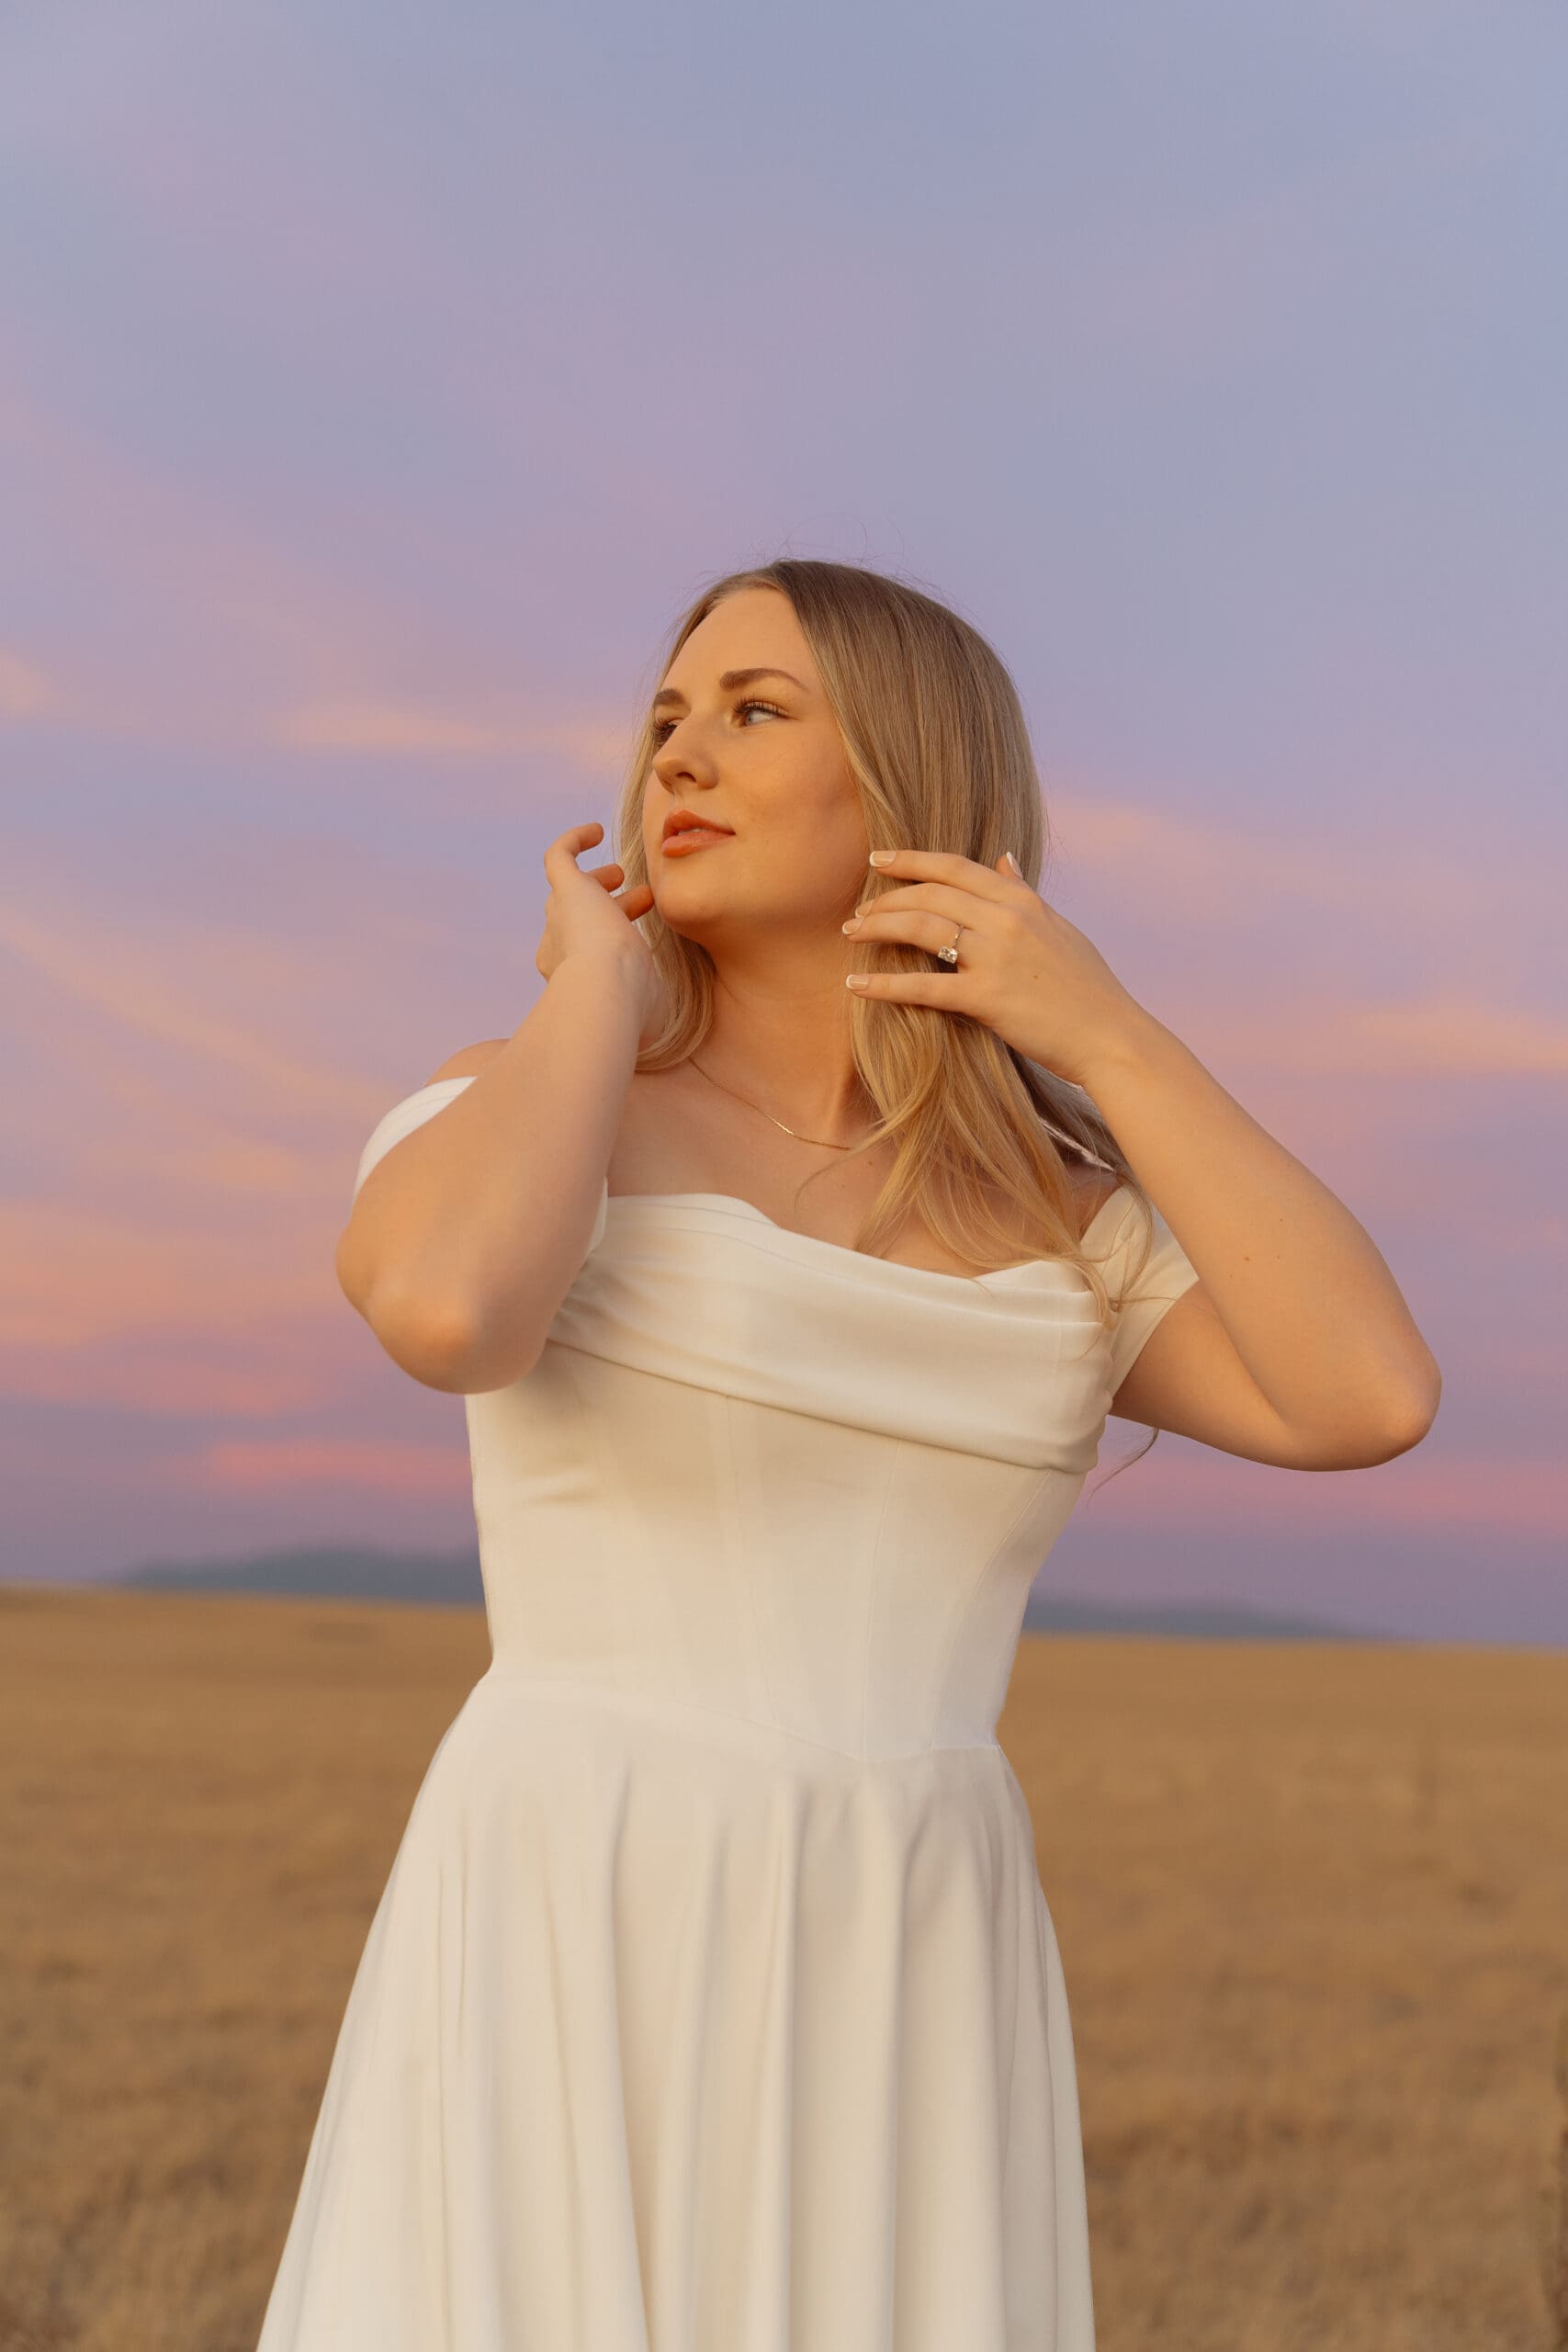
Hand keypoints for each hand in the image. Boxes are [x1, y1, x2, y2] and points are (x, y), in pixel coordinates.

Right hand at [536, 821, 668, 1050]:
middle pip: (578, 921)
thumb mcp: (646, 1010)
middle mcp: (557, 949)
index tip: (643, 938)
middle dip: (609, 909)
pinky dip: (574, 842)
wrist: (605, 993)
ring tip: (622, 872)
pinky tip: (595, 831)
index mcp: (573, 980)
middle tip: (643, 899)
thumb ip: (647, 1007)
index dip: (616, 938)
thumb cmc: (628, 1010)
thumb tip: (654, 1020)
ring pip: (571, 893)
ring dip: (596, 883)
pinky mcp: (565, 889)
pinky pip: (559, 857)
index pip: (588, 953)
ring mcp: (559, 918)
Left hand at [841, 848, 1145, 1091]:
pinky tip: (857, 985)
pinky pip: (923, 986)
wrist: (1111, 1036)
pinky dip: (884, 985)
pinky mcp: (987, 998)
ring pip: (920, 927)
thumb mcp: (1060, 928)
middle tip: (858, 912)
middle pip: (929, 894)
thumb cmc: (1088, 988)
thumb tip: (1004, 859)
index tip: (879, 860)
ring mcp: (996, 957)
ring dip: (877, 927)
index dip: (911, 859)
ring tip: (851, 934)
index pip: (955, 867)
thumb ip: (1025, 893)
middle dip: (885, 899)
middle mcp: (1006, 919)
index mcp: (1022, 900)